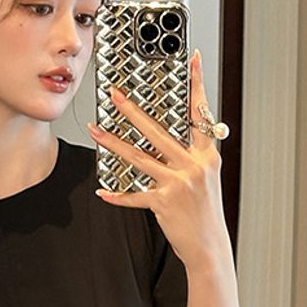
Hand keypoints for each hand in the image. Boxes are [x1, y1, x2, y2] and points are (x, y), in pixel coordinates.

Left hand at [87, 48, 229, 269]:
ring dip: (114, 144)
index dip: (197, 85)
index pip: (200, 114)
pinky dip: (118, 196)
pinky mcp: (164, 203)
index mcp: (206, 157)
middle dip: (133, 112)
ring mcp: (178, 184)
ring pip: (139, 158)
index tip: (193, 60)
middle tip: (116, 96)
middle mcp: (193, 166)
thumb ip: (192, 158)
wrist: (210, 247)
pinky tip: (103, 192)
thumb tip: (173, 141)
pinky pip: (135, 196)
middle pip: (157, 132)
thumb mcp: (207, 180)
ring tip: (96, 131)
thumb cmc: (206, 214)